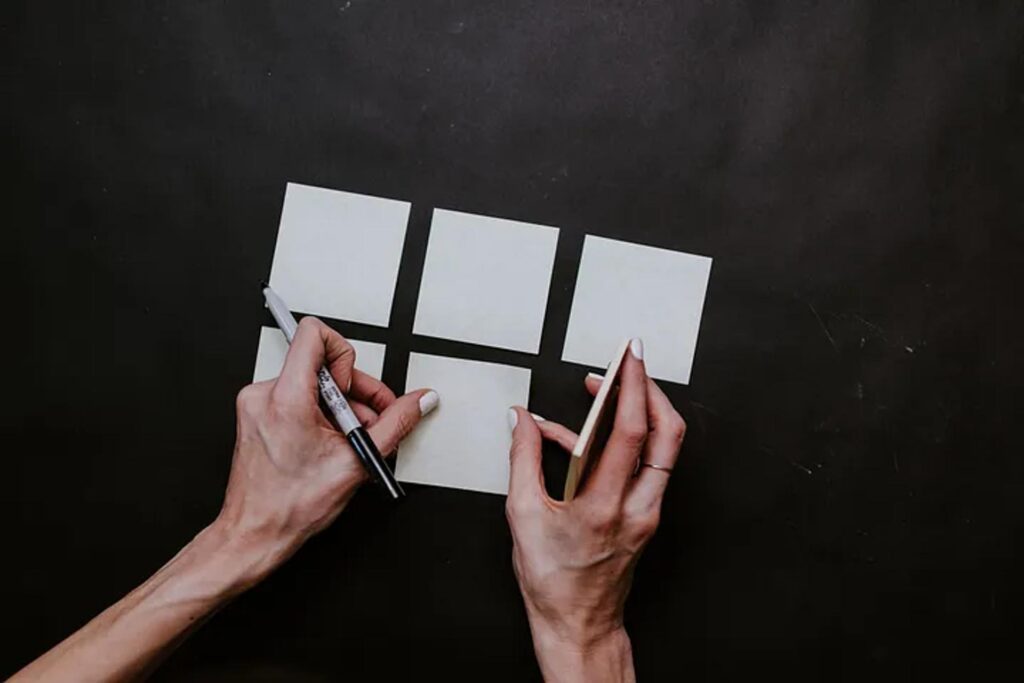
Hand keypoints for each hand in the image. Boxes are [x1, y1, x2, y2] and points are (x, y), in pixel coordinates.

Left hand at [215, 316, 437, 585]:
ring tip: (347, 441)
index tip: (354, 387)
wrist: (255, 533)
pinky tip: (328, 443)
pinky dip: (320, 414)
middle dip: (354, 393)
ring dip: (340, 408)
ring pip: (312, 382)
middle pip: (322, 364)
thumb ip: (395, 424)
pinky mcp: (256, 413)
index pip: (314, 334)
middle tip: (368, 422)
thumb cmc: (290, 506)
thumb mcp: (356, 462)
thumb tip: (418, 402)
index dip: (346, 354)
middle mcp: (264, 394)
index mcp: (286, 399)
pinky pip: (297, 396)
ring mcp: (256, 403)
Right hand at [506, 339, 684, 681]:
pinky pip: (647, 465)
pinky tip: (590, 436)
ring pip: (664, 448)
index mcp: (603, 507)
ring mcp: (648, 512)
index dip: (633, 388)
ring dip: (643, 411)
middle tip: (631, 362)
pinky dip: (626, 440)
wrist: (579, 623)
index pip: (631, 434)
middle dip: (649, 388)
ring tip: (612, 390)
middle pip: (666, 434)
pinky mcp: (647, 515)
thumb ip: (522, 459)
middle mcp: (636, 508)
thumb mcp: (522, 515)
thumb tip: (521, 421)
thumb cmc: (553, 581)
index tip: (628, 358)